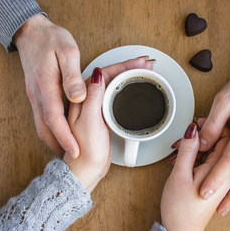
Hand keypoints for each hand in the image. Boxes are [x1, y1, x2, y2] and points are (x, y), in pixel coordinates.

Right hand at [14, 14, 84, 157]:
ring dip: (53, 141)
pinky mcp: (36, 94)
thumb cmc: (50, 39)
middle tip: (72, 161)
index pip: (55, 119)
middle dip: (58, 147)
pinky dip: (50, 131)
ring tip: (67, 153)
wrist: (29, 31)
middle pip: (45, 129)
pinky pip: (42, 118)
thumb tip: (78, 97)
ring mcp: (35, 96)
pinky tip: (60, 134)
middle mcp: (37, 95)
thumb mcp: (67, 51)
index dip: (66, 137)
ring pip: (42, 126)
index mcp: (46, 86)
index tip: (76, 151)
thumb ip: (72, 75)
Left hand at [63, 57, 153, 191]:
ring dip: (130, 76)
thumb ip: (94, 96)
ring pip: (115, 85)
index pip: (104, 74)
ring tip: (145, 71)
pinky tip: (134, 87)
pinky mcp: (103, 115)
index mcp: (82, 97)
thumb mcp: (89, 120)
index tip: (138, 62)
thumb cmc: (85, 149)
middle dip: (129, 67)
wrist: (86, 169)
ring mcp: (96, 107)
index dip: (123, 66)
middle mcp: (88, 100)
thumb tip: (99, 73)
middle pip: (111, 76)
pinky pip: (116, 96)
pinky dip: (127, 89)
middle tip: (147, 64)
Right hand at [161, 124, 229, 230]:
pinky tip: (183, 161)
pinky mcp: (214, 184)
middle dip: (201, 139)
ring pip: (212, 154)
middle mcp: (227, 175)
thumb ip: (188, 148)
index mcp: (224, 171)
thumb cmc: (181, 209)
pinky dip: (195, 159)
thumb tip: (193, 129)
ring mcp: (221, 180)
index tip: (198, 124)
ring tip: (179, 152)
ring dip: (196, 150)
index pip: (226, 137)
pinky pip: (209, 164)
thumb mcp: (180, 174)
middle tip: (183, 139)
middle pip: (219, 145)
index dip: (210, 127)